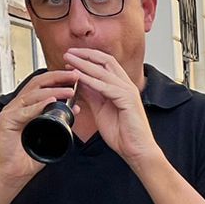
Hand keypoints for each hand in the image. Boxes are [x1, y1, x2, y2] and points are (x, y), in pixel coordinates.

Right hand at [0, 69, 79, 187]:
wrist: (14, 172)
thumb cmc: (28, 154)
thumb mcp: (51, 134)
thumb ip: (61, 121)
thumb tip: (76, 108)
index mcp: (28, 105)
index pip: (44, 85)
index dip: (60, 78)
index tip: (76, 76)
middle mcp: (19, 105)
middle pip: (38, 84)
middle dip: (58, 77)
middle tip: (74, 75)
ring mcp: (11, 111)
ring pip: (33, 95)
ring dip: (53, 91)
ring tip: (69, 90)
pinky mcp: (6, 121)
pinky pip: (24, 111)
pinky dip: (38, 106)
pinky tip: (50, 102)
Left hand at [64, 48, 161, 168]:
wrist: (135, 150)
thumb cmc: (122, 134)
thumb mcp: (100, 110)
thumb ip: (92, 95)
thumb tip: (80, 83)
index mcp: (121, 87)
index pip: (105, 64)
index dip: (88, 58)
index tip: (71, 58)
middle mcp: (126, 86)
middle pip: (106, 61)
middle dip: (85, 55)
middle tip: (68, 53)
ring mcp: (128, 91)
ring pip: (104, 71)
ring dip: (84, 64)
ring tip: (69, 60)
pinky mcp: (127, 100)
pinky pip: (105, 86)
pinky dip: (90, 80)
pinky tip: (78, 77)